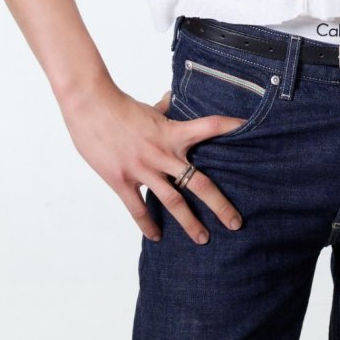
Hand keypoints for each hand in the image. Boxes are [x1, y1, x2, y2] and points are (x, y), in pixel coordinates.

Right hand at [59, 81, 247, 244]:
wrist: (91, 106)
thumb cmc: (119, 105)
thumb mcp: (149, 109)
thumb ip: (163, 110)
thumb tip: (170, 100)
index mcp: (173, 133)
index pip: (210, 127)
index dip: (231, 127)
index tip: (248, 129)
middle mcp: (163, 154)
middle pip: (199, 184)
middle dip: (219, 206)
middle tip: (235, 223)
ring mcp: (144, 169)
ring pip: (173, 202)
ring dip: (189, 223)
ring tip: (202, 239)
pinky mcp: (122, 180)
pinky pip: (139, 209)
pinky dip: (148, 225)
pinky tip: (156, 237)